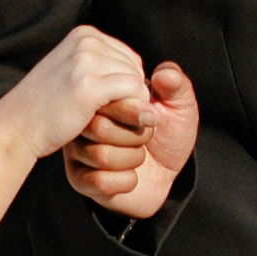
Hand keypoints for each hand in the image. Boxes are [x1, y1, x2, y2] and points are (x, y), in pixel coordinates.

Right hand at [11, 23, 151, 171]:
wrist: (17, 125)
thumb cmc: (46, 105)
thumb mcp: (72, 73)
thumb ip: (103, 67)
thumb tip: (142, 80)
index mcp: (84, 34)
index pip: (128, 57)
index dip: (127, 83)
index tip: (112, 103)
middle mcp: (86, 41)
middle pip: (135, 67)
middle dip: (131, 94)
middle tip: (111, 115)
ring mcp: (86, 61)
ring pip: (137, 81)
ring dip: (131, 104)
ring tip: (107, 119)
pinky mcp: (89, 85)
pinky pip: (133, 93)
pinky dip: (133, 110)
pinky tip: (116, 122)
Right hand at [62, 56, 200, 218]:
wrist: (166, 175)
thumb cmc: (168, 136)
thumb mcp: (179, 107)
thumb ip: (175, 86)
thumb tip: (164, 74)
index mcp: (104, 96)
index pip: (107, 96)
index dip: (136, 110)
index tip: (153, 117)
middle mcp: (84, 119)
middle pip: (100, 127)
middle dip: (137, 137)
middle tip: (147, 138)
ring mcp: (77, 149)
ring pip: (101, 155)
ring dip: (133, 159)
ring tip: (139, 156)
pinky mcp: (78, 178)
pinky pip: (100, 181)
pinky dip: (127, 181)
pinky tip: (132, 176)